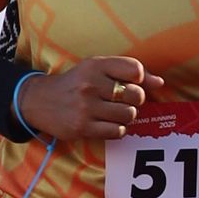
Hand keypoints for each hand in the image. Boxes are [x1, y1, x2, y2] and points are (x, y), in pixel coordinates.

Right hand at [14, 54, 164, 141]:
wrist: (38, 100)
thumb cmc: (76, 83)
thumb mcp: (96, 69)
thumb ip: (129, 72)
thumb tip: (159, 83)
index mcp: (95, 65)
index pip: (134, 69)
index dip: (140, 79)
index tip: (131, 83)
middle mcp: (90, 84)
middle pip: (135, 95)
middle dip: (135, 100)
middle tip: (123, 101)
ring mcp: (86, 107)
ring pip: (129, 115)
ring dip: (127, 116)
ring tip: (114, 112)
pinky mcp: (82, 127)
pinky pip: (117, 131)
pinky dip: (118, 129)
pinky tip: (107, 123)